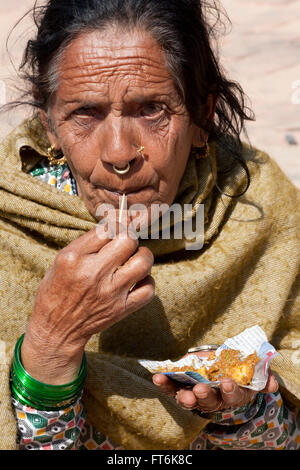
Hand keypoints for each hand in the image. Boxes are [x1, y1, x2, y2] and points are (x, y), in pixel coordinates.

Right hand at [22, 224, 154, 383]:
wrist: (56, 329)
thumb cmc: (58, 290)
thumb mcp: (62, 260)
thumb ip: (88, 243)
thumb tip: (117, 225)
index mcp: (74, 258)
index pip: (107, 229)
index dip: (116, 226)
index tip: (116, 231)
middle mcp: (93, 273)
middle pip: (128, 240)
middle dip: (130, 238)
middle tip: (126, 246)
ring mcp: (109, 293)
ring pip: (143, 262)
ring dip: (143, 257)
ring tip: (135, 260)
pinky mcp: (121, 309)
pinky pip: (148, 290)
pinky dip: (147, 282)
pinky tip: (138, 280)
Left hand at [152, 372, 277, 413]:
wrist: (217, 363)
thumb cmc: (236, 367)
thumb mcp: (251, 371)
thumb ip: (262, 376)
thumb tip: (272, 384)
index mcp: (233, 393)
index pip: (234, 396)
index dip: (231, 390)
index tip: (227, 383)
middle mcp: (215, 398)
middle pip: (210, 402)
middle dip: (205, 396)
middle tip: (200, 390)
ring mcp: (196, 394)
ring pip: (190, 399)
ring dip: (184, 397)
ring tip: (180, 392)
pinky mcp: (181, 387)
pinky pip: (172, 388)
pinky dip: (165, 384)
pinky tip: (158, 377)